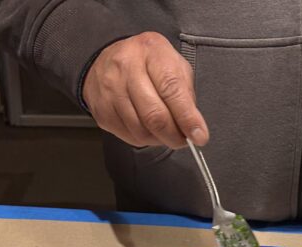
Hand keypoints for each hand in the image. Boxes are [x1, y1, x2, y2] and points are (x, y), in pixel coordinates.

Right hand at [82, 32, 207, 148]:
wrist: (108, 60)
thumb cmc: (148, 63)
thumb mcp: (174, 65)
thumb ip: (185, 94)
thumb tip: (194, 127)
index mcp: (151, 51)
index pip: (171, 89)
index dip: (187, 118)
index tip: (199, 136)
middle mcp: (126, 67)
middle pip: (155, 115)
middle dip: (174, 135)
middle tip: (184, 140)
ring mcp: (110, 89)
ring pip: (141, 131)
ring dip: (159, 139)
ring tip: (166, 131)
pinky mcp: (102, 109)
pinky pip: (128, 136)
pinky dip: (144, 139)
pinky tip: (148, 128)